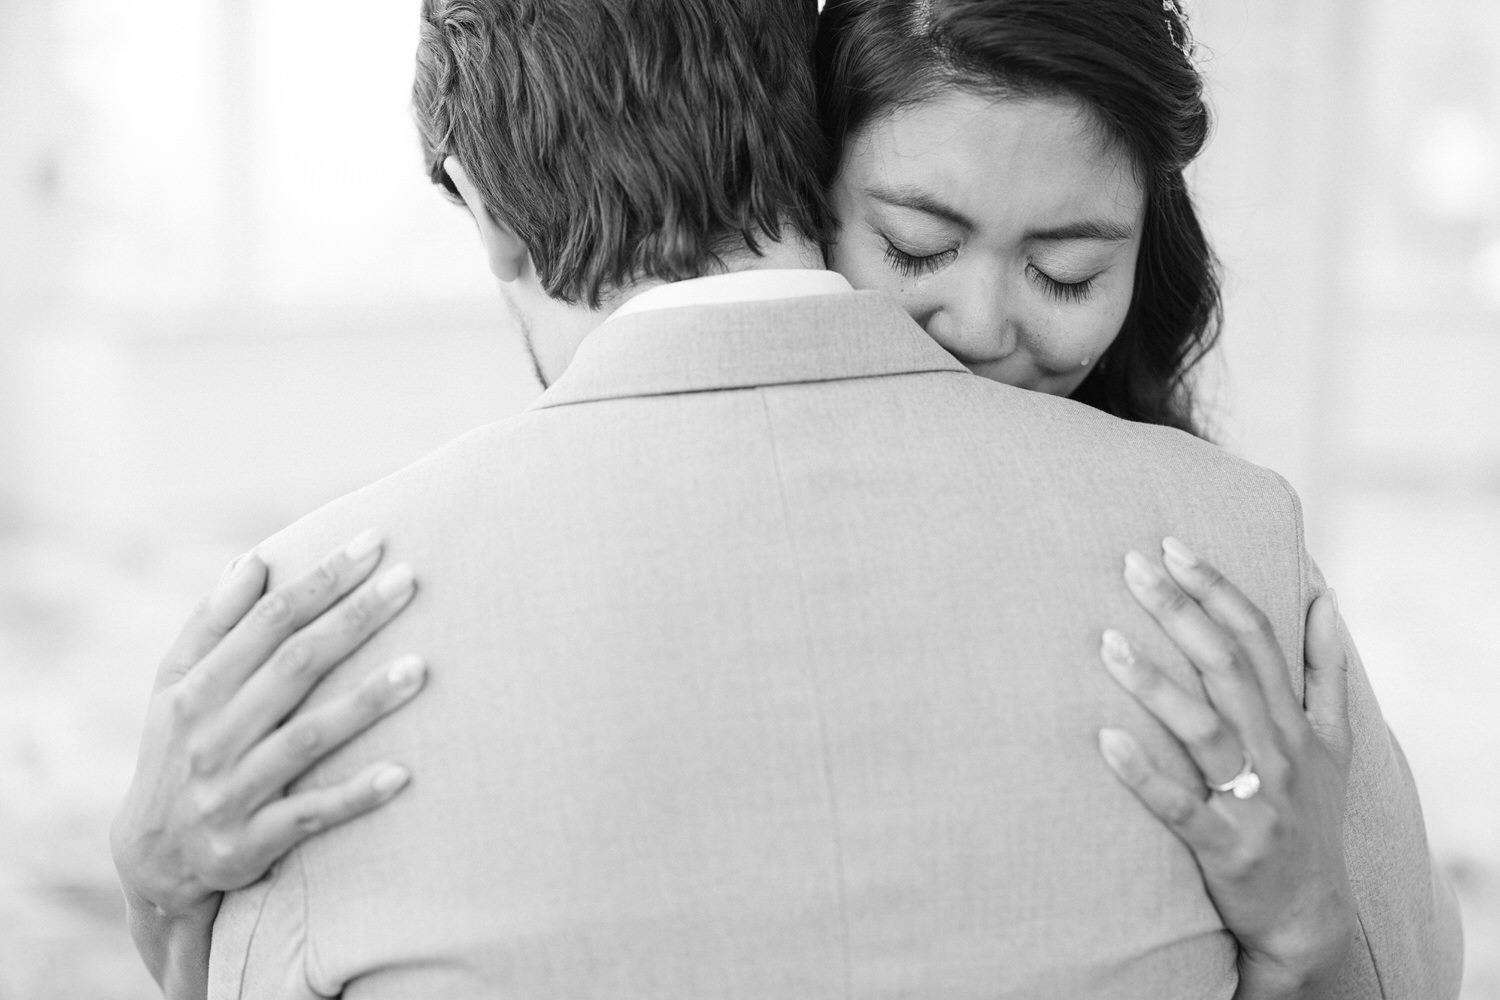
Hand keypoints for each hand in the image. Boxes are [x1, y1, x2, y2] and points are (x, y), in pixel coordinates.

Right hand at [111, 531, 425, 925]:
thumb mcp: (175, 686)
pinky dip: (353, 796)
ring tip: (420, 669)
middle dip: (354, 619)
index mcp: (197, 688)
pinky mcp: (250, 843)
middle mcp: (213, 734)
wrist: (150, 860)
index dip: (321, 579)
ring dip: (365, 702)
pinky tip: (401, 774)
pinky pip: (310, 815)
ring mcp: (231, 790)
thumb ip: (212, 623)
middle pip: (294, 666)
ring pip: (307, 738)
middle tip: (410, 580)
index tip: (374, 542)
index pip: (268, 621)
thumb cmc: (179, 750)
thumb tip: (253, 560)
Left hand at [1096, 538, 1354, 997]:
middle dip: (1180, 611)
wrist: (1310, 916)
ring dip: (1154, 683)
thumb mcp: (1335, 740)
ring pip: (1204, 729)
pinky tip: (1105, 740)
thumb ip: (1326, 668)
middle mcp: (1279, 752)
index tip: (1172, 545)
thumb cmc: (1311, 816)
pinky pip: (1179, 806)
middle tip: (1131, 564)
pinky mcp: (1226, 847)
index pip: (1257, 637)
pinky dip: (1143, 773)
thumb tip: (1323, 593)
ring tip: (1105, 642)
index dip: (1216, 588)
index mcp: (1295, 721)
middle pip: (1227, 667)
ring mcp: (1254, 800)